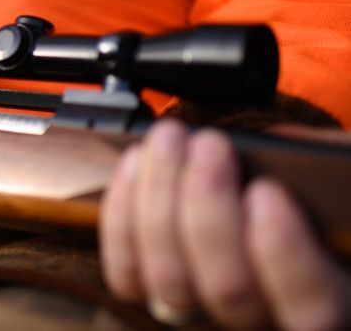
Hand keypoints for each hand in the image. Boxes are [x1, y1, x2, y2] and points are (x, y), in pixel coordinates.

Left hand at [100, 119, 350, 329]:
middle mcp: (260, 318)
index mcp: (324, 296)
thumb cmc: (305, 194)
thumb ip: (320, 172)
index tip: (266, 192)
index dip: (284, 255)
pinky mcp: (151, 290)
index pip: (313, 311)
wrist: (253, 205)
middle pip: (228, 289)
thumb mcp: (335, 180)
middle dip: (208, 206)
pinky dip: (123, 214)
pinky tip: (136, 163)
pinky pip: (126, 273)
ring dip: (160, 198)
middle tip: (208, 144)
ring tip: (169, 140)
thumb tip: (276, 150)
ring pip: (170, 281)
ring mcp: (200, 309)